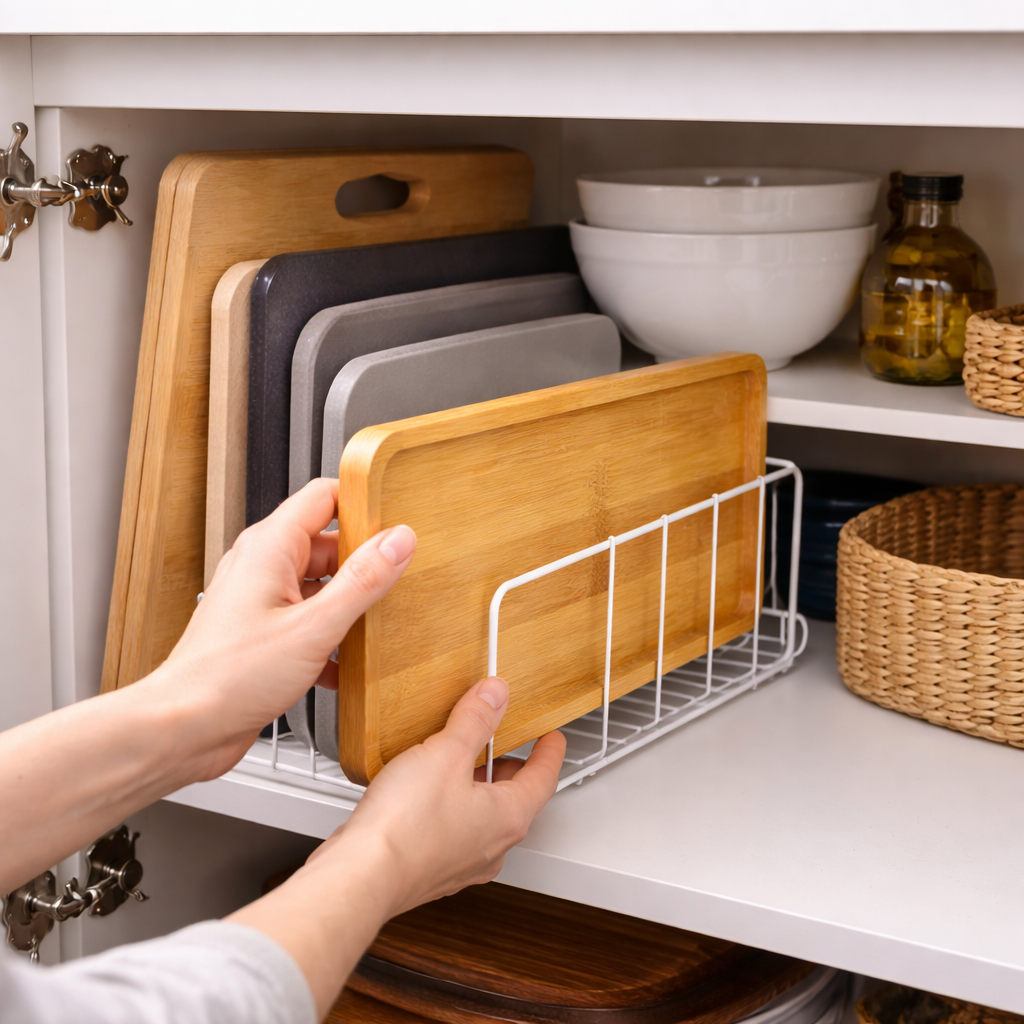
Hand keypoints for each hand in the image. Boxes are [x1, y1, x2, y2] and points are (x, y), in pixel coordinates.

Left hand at [163, 478, 416, 778]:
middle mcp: (262, 566)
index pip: (325, 496)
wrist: (182, 729)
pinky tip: (347, 664)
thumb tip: (397, 541)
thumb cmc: (228, 678)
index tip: (396, 523)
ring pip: (320, 585)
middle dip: (363, 562)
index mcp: (270, 548)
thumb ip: (362, 581)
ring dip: (349, 603)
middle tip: (397, 580)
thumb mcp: (313, 627)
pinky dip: (330, 636)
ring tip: (377, 623)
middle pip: (328, 544)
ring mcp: (261, 599)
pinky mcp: (263, 633)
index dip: (363, 504)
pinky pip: (308, 619)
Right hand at [230, 676, 564, 1018]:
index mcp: (507, 817)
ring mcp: (461, 863)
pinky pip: (452, 832)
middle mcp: (491, 846)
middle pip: (514, 798)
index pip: (544, 779)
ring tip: (455, 762)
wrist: (361, 877)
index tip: (552, 737)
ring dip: (475, 788)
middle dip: (506, 767)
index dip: (549, 752)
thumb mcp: (445, 754)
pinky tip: (424, 794)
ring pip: (481, 817)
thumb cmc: (405, 826)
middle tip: (499, 743)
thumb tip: (495, 696)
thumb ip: (474, 720)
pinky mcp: (431, 869)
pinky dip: (449, 808)